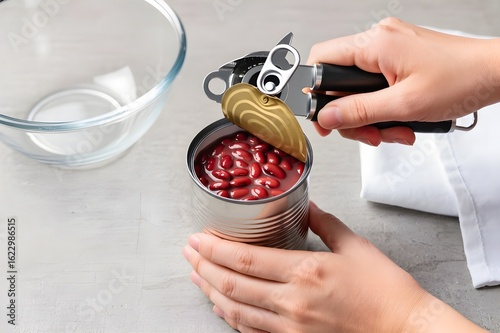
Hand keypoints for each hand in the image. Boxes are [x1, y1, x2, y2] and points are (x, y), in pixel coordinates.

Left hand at [183, 202, 485, 332]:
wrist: (405, 330)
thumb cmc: (386, 291)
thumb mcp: (356, 247)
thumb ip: (326, 224)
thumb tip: (309, 207)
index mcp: (305, 271)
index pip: (245, 259)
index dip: (214, 249)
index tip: (198, 239)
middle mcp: (291, 301)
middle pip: (232, 283)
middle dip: (203, 267)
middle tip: (188, 253)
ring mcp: (290, 326)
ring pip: (236, 310)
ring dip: (211, 292)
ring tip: (196, 277)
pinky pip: (252, 331)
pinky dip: (231, 317)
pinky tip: (222, 307)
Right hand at [307, 17, 499, 145]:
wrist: (495, 73)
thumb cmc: (462, 80)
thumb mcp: (404, 105)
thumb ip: (359, 111)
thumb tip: (327, 116)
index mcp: (375, 45)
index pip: (321, 61)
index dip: (316, 93)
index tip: (325, 118)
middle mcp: (379, 41)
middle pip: (339, 81)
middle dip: (352, 114)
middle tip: (368, 133)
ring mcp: (390, 49)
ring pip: (358, 88)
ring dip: (371, 116)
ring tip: (393, 130)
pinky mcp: (400, 58)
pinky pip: (377, 85)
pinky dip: (384, 107)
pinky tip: (400, 120)